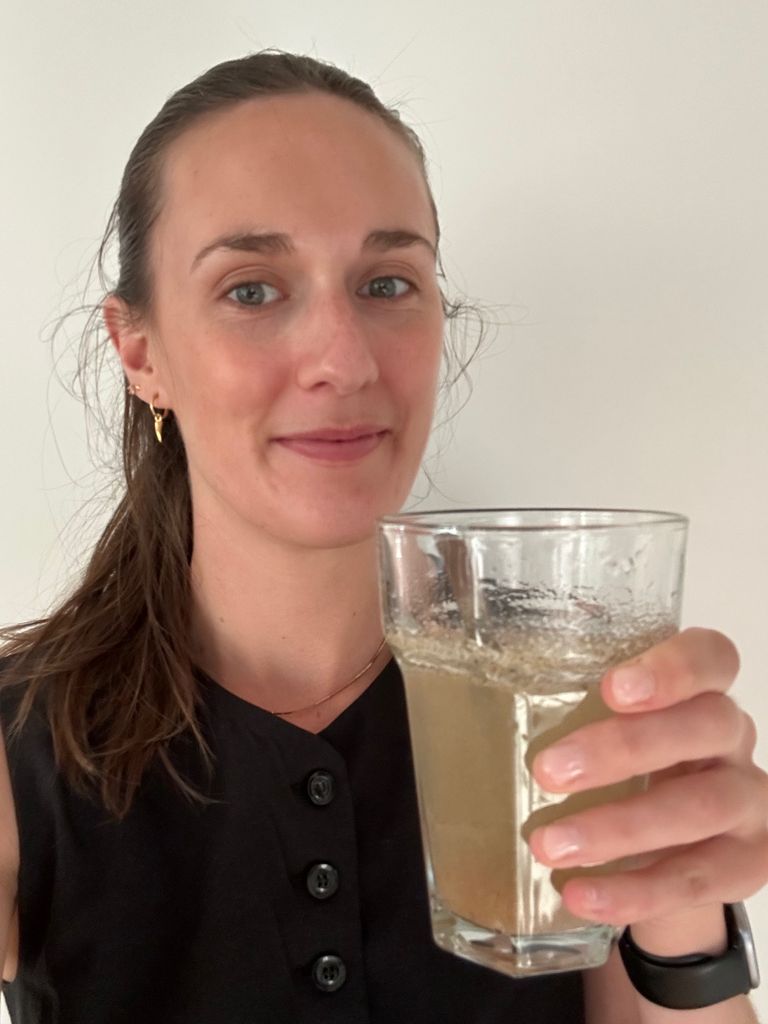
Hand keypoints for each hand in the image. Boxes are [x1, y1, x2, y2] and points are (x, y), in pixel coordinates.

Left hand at [528, 627, 767, 927]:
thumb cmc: (623, 765)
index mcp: (696, 690)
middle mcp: (730, 737)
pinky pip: (697, 879)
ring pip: (701, 806)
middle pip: (705, 725)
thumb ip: (556, 702)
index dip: (672, 668)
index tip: (612, 688)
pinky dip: (634, 891)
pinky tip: (581, 894)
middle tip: (548, 770)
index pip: (709, 656)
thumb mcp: (598, 724)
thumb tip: (454, 693)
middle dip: (625, 748)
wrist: (671, 845)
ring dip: (619, 827)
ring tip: (549, 844)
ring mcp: (747, 800)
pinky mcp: (748, 862)